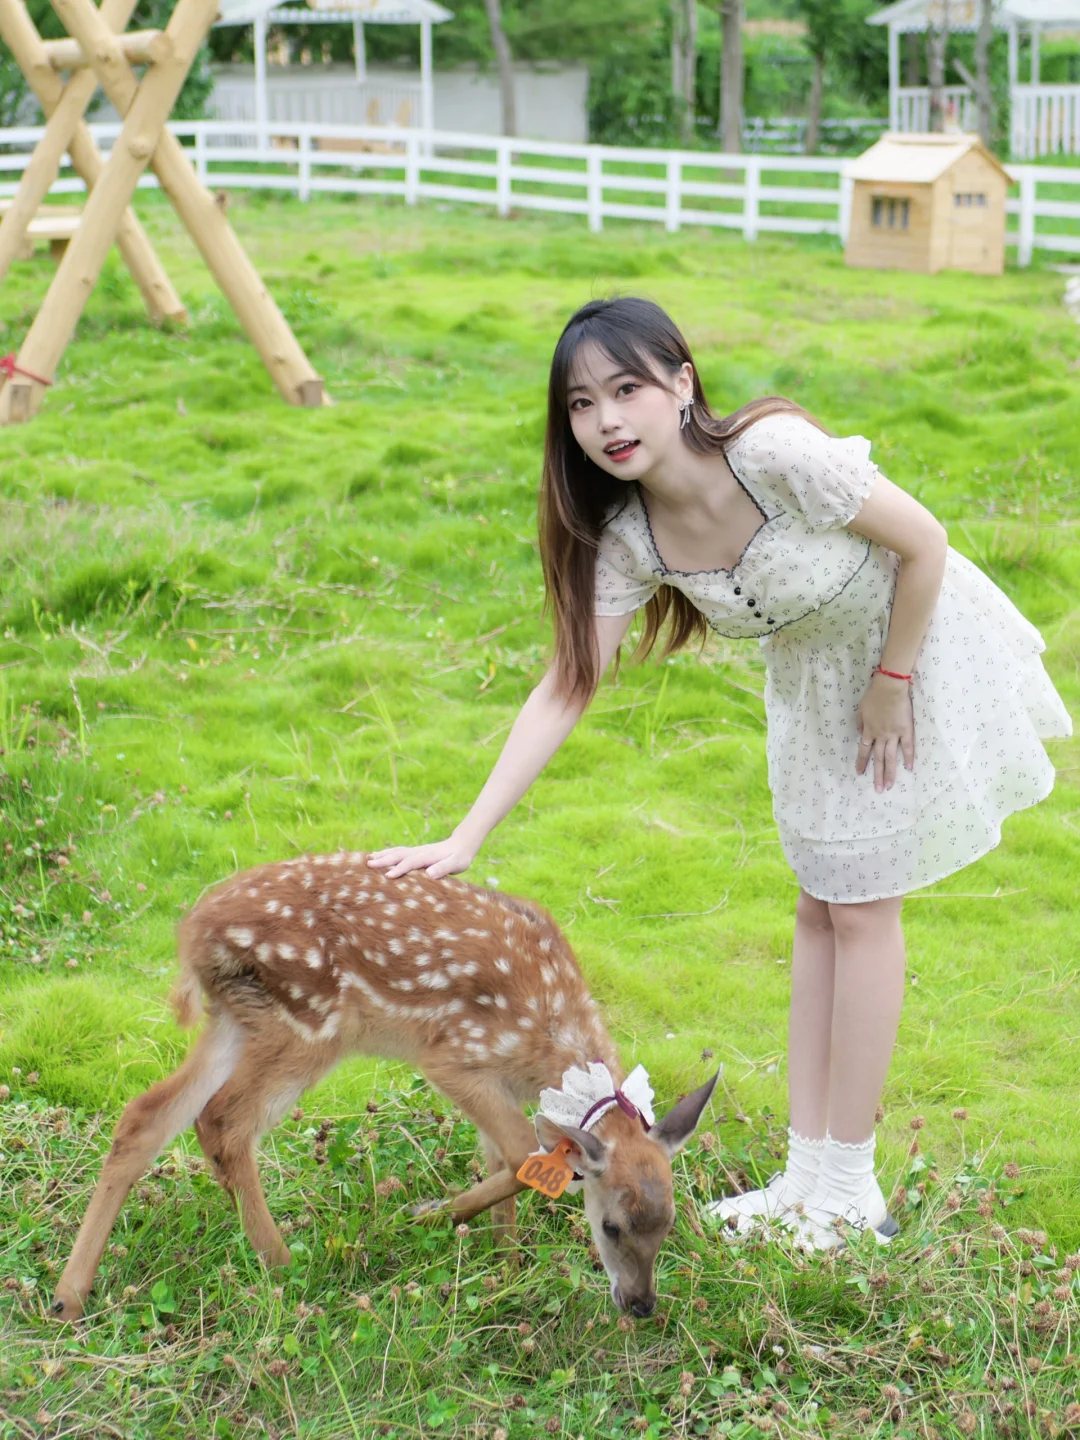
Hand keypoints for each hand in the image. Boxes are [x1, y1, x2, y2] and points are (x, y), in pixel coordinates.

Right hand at [366, 835, 476, 879]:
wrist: (462, 844)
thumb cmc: (460, 857)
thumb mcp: (456, 864)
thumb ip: (444, 868)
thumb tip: (430, 874)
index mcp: (428, 856)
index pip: (412, 862)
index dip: (400, 869)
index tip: (388, 876)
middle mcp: (419, 851)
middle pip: (399, 854)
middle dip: (384, 860)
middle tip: (369, 864)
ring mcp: (416, 851)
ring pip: (397, 852)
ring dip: (383, 855)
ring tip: (368, 859)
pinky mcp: (415, 852)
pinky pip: (399, 852)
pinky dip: (387, 853)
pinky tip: (379, 856)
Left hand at [855, 673, 913, 791]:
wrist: (889, 688)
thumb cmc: (873, 696)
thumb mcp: (860, 710)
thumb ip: (860, 723)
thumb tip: (859, 734)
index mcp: (868, 731)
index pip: (863, 751)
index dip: (861, 763)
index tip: (859, 774)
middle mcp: (880, 736)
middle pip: (878, 759)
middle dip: (877, 775)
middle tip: (877, 789)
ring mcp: (893, 734)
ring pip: (891, 757)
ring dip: (890, 773)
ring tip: (889, 786)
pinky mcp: (906, 730)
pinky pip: (907, 746)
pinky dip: (908, 757)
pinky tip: (909, 768)